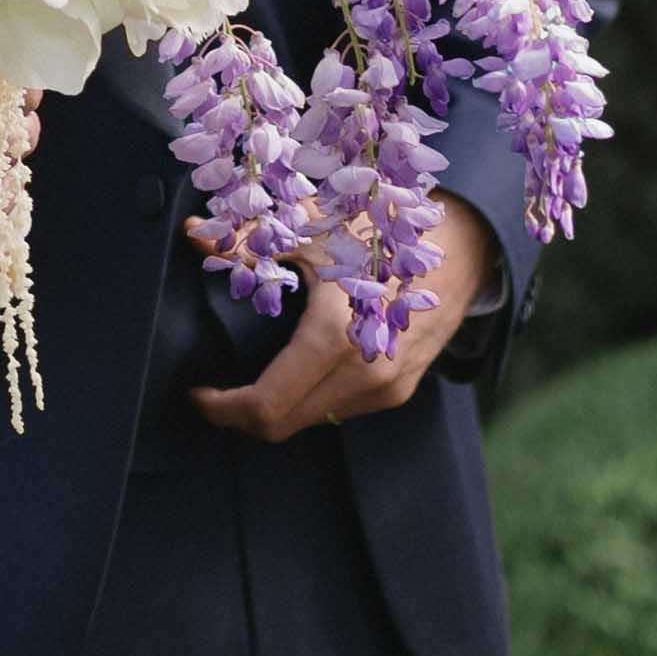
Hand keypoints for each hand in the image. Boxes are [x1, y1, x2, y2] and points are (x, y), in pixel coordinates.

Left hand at [186, 191, 494, 440]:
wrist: (461, 244)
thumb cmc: (383, 231)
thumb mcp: (313, 231)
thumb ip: (249, 239)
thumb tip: (196, 233)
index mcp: (335, 340)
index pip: (265, 406)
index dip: (222, 407)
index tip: (198, 391)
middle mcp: (363, 376)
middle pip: (281, 425)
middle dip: (241, 414)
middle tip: (216, 392)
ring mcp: (385, 390)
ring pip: (309, 421)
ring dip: (275, 408)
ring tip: (249, 380)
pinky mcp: (397, 392)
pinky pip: (337, 410)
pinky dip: (306, 400)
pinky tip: (294, 371)